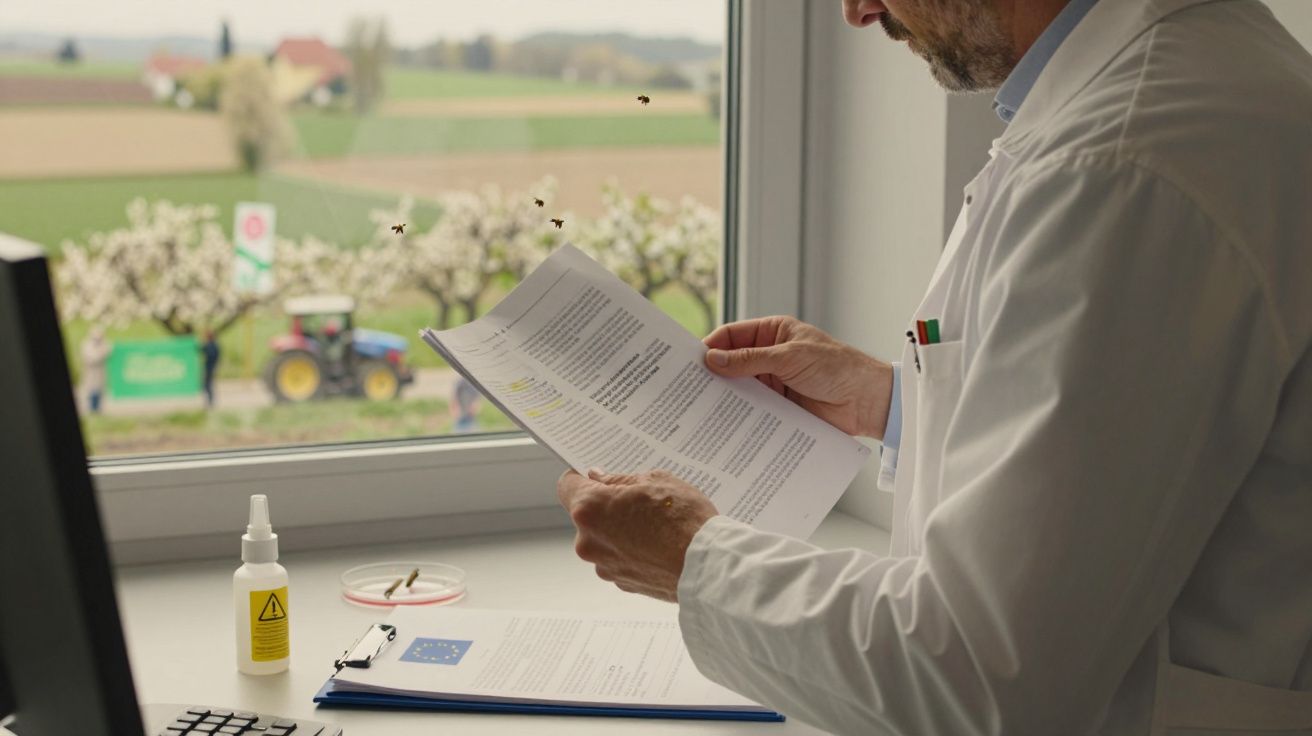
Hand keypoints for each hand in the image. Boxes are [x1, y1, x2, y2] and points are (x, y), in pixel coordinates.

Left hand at [556, 469, 718, 601]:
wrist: (708, 567)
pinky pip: (620, 559)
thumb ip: (620, 480)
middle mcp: (589, 542)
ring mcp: (604, 566)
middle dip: (608, 506)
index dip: (581, 478)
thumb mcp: (655, 481)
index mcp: (590, 510)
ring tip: (656, 526)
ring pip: (604, 539)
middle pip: (587, 516)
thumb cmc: (684, 520)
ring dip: (621, 531)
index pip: (567, 485)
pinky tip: (659, 545)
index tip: (595, 476)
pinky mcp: (622, 583)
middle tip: (639, 501)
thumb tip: (601, 479)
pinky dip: (633, 551)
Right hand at [704, 316, 893, 438]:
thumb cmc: (836, 367)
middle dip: (713, 375)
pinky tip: (725, 423)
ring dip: (724, 398)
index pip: (732, 336)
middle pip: (732, 363)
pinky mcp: (779, 407)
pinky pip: (753, 410)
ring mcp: (773, 383)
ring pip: (740, 389)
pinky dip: (740, 416)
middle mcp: (769, 356)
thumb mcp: (789, 357)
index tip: (689, 362)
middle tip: (688, 389)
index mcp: (773, 333)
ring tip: (700, 409)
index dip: (711, 347)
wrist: (866, 401)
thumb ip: (750, 360)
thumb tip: (712, 360)